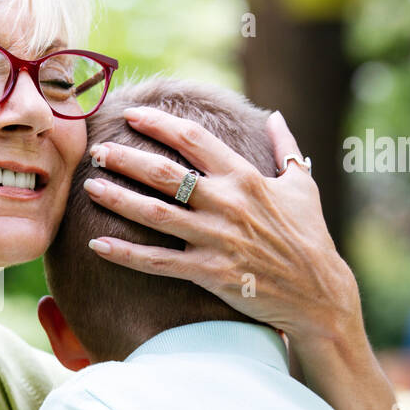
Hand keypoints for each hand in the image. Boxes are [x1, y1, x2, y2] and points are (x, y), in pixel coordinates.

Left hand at [84, 108, 360, 342]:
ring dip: (118, 199)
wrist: (318, 295)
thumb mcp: (303, 186)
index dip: (159, 124)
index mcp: (246, 177)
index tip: (131, 115)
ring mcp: (216, 239)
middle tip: (97, 151)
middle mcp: (227, 204)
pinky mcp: (209, 272)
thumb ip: (285, 147)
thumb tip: (274, 116)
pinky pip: (157, 262)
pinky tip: (97, 244)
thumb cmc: (310, 238)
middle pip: (165, 174)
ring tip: (90, 187)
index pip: (194, 140)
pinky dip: (125, 253)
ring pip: (155, 214)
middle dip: (126, 159)